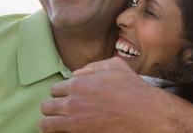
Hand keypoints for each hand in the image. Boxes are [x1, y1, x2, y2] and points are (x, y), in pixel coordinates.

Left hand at [38, 57, 172, 132]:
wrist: (147, 114)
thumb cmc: (133, 89)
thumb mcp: (115, 66)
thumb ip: (92, 66)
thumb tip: (76, 74)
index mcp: (78, 84)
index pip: (54, 90)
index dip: (60, 94)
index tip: (67, 99)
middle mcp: (73, 102)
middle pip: (46, 106)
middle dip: (52, 108)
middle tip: (60, 112)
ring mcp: (75, 121)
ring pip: (45, 123)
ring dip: (49, 122)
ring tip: (57, 125)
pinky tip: (63, 132)